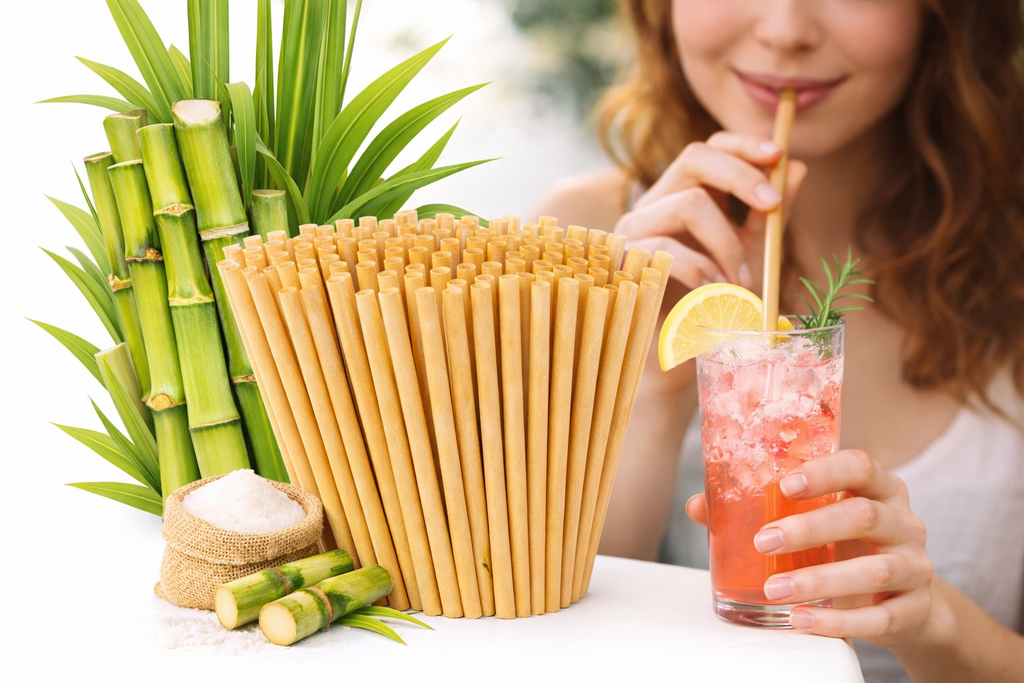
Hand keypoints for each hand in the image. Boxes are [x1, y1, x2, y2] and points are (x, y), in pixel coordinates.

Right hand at [614, 131, 807, 288]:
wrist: (678, 346)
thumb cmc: (712, 298)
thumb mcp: (750, 253)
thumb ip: (769, 215)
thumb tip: (799, 169)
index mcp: (685, 194)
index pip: (710, 149)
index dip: (743, 144)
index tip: (779, 157)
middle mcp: (656, 202)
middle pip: (694, 157)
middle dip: (741, 176)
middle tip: (773, 205)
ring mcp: (635, 227)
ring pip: (689, 203)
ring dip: (727, 242)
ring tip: (742, 280)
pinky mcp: (625, 257)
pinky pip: (669, 248)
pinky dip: (702, 270)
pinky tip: (713, 293)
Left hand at [686, 449, 934, 643]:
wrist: (901, 601)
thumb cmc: (844, 547)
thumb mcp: (813, 522)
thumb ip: (760, 509)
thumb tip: (699, 505)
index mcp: (878, 488)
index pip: (861, 466)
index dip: (824, 472)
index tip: (784, 485)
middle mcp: (904, 521)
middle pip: (864, 516)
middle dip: (810, 529)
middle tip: (763, 542)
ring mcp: (916, 565)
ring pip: (876, 570)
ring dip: (820, 579)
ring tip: (774, 589)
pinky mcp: (916, 608)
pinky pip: (882, 618)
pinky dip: (840, 622)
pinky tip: (803, 619)